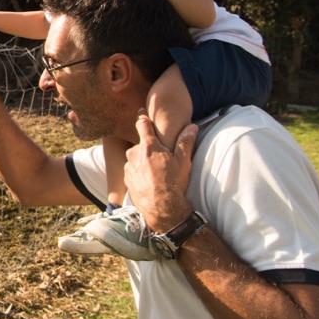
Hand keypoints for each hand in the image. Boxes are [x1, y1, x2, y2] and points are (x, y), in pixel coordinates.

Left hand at [123, 110, 197, 231]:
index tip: (141, 110)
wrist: (162, 207)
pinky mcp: (126, 178)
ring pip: (137, 158)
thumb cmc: (174, 182)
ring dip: (144, 161)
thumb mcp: (183, 160)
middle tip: (161, 157)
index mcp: (148, 146)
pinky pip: (133, 170)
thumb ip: (186, 141)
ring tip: (157, 172)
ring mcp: (129, 167)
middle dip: (150, 148)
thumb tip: (192, 126)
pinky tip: (150, 180)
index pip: (142, 124)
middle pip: (141, 145)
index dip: (142, 116)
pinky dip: (140, 172)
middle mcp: (134, 153)